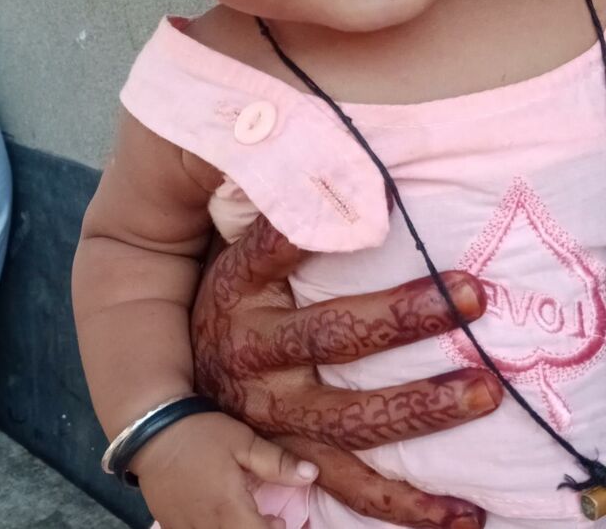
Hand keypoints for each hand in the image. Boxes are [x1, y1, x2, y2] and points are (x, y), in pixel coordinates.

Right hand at [133, 411, 317, 528]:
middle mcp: (207, 528)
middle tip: (269, 520)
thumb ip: (276, 463)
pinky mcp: (170, 526)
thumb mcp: (242, 441)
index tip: (281, 522)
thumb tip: (312, 474)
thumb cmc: (201, 433)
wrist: (152, 430)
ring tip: (244, 518)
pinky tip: (218, 518)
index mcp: (229, 510)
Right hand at [192, 216, 500, 527]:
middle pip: (334, 335)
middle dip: (405, 315)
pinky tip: (461, 511)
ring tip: (482, 390)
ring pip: (353, 417)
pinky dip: (406, 506)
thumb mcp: (236, 258)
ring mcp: (275, 418)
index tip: (386, 201)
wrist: (184, 390)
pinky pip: (352, 489)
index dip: (323, 227)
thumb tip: (336, 172)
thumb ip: (278, 220)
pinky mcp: (295, 461)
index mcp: (239, 293)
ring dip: (421, 405)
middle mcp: (256, 355)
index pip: (279, 249)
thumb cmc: (230, 308)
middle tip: (470, 293)